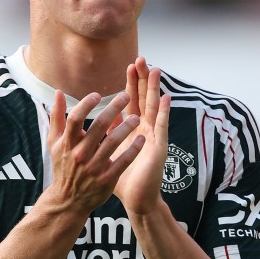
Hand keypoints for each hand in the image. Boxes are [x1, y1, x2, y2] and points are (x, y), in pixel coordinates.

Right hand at [46, 88, 144, 213]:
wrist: (68, 200)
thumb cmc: (63, 166)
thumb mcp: (54, 143)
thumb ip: (57, 117)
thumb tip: (58, 92)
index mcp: (67, 143)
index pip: (75, 119)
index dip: (86, 104)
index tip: (98, 95)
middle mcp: (80, 154)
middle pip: (98, 126)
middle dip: (113, 108)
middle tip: (125, 95)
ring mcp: (94, 167)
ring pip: (113, 142)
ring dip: (126, 127)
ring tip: (136, 117)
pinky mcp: (106, 179)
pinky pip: (123, 161)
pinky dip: (133, 150)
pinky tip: (141, 139)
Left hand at [113, 58, 171, 216]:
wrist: (134, 199)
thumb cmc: (121, 178)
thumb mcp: (107, 153)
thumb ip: (101, 135)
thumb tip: (93, 120)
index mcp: (131, 129)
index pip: (131, 101)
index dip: (131, 84)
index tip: (128, 66)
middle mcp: (144, 130)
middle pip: (143, 99)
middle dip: (142, 80)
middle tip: (141, 59)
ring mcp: (153, 137)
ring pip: (153, 108)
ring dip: (154, 89)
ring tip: (156, 70)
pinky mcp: (158, 147)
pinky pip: (161, 126)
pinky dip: (163, 112)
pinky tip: (166, 97)